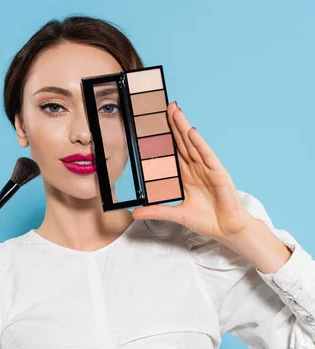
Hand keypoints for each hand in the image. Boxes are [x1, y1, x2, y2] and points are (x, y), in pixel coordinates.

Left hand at [132, 102, 253, 239]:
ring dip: (183, 127)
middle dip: (174, 124)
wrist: (226, 230)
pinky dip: (199, 143)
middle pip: (182, 142)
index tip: (155, 123)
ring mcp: (207, 169)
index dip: (165, 137)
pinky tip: (191, 132)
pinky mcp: (218, 173)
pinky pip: (207, 155)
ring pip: (192, 144)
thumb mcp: (176, 214)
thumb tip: (134, 213)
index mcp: (186, 175)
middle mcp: (195, 168)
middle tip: (166, 106)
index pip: (173, 152)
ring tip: (175, 111)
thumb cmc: (206, 220)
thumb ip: (156, 211)